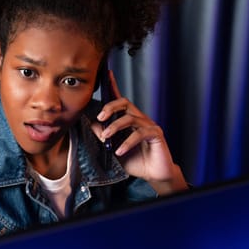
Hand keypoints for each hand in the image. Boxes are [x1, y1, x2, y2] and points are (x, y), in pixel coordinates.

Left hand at [90, 70, 187, 194]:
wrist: (154, 175)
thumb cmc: (135, 160)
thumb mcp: (114, 148)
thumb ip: (104, 136)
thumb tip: (92, 124)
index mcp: (129, 119)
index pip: (120, 100)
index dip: (114, 86)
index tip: (106, 74)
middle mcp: (139, 119)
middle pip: (124, 103)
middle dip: (110, 107)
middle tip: (100, 118)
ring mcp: (148, 125)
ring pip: (130, 118)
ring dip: (114, 127)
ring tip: (105, 138)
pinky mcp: (156, 134)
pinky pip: (140, 133)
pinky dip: (127, 142)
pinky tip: (120, 151)